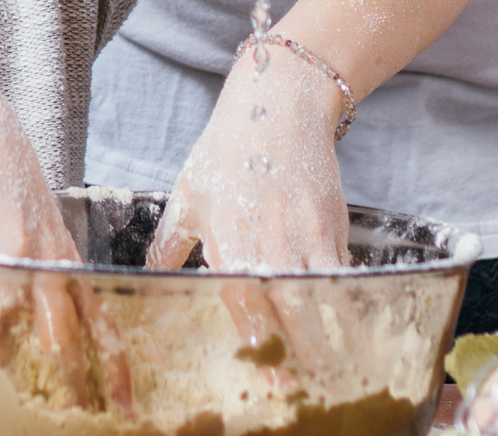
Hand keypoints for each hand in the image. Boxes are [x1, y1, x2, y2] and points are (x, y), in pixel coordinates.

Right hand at [0, 68, 130, 413]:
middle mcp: (45, 254)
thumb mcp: (31, 216)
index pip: (99, 313)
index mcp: (62, 250)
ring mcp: (12, 250)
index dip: (112, 358)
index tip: (125, 397)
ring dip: (12, 357)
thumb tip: (38, 301)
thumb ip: (39, 256)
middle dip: (79, 377)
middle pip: (69, 328)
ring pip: (21, 322)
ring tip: (6, 383)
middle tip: (91, 413)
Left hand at [148, 40, 352, 375]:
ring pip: (325, 302)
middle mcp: (272, 244)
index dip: (259, 348)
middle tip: (299, 388)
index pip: (247, 309)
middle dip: (300, 357)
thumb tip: (150, 275)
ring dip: (330, 340)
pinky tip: (347, 329)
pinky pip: (343, 278)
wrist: (279, 107)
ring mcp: (308, 237)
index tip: (267, 381)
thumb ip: (169, 244)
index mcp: (230, 241)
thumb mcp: (187, 196)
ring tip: (331, 371)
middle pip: (294, 316)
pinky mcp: (335, 228)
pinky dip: (346, 305)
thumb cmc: (226, 151)